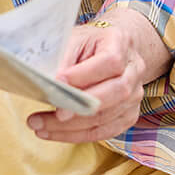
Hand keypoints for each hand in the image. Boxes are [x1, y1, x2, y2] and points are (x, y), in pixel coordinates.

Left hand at [30, 9, 173, 144]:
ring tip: (40, 125)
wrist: (112, 50)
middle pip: (114, 93)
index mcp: (120, 43)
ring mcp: (134, 96)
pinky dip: (76, 135)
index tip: (58, 82)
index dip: (84, 74)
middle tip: (53, 113)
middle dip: (81, 106)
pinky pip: (104, 131)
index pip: (109, 61)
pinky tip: (53, 132)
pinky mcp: (128, 115)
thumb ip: (64, 58)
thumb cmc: (88, 44)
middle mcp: (134, 70)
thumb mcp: (74, 39)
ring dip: (70, 126)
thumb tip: (49, 82)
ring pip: (106, 116)